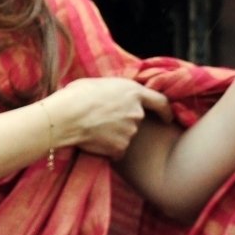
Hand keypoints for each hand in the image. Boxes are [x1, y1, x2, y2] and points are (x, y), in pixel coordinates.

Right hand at [43, 77, 171, 158]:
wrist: (66, 116)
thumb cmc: (76, 95)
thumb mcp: (99, 84)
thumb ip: (115, 91)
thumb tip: (112, 95)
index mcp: (133, 92)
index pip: (160, 102)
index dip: (165, 111)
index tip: (167, 117)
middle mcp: (137, 112)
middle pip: (136, 120)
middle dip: (123, 122)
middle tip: (102, 120)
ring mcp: (130, 131)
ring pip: (125, 136)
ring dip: (113, 135)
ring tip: (93, 128)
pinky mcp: (120, 147)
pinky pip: (117, 150)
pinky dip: (108, 148)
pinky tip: (93, 140)